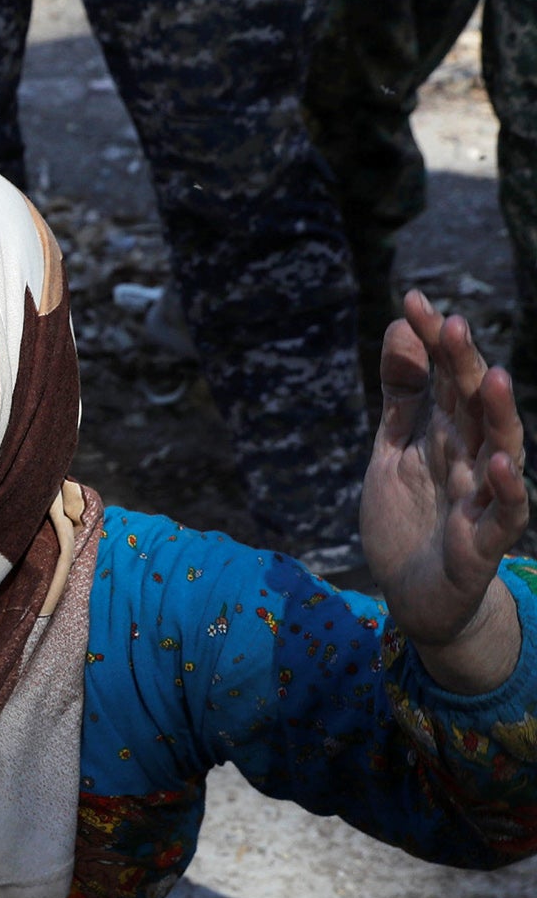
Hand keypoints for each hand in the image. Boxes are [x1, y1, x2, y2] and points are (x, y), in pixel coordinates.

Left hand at [362, 291, 527, 691]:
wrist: (416, 597)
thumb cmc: (410, 518)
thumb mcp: (392, 450)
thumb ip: (400, 395)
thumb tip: (400, 327)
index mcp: (445, 435)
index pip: (441, 379)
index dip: (431, 343)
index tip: (412, 300)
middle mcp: (470, 459)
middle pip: (471, 406)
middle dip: (463, 365)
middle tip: (451, 322)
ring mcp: (481, 499)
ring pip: (499, 450)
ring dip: (496, 415)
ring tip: (490, 376)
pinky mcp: (485, 542)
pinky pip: (505, 513)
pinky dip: (506, 488)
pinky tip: (497, 462)